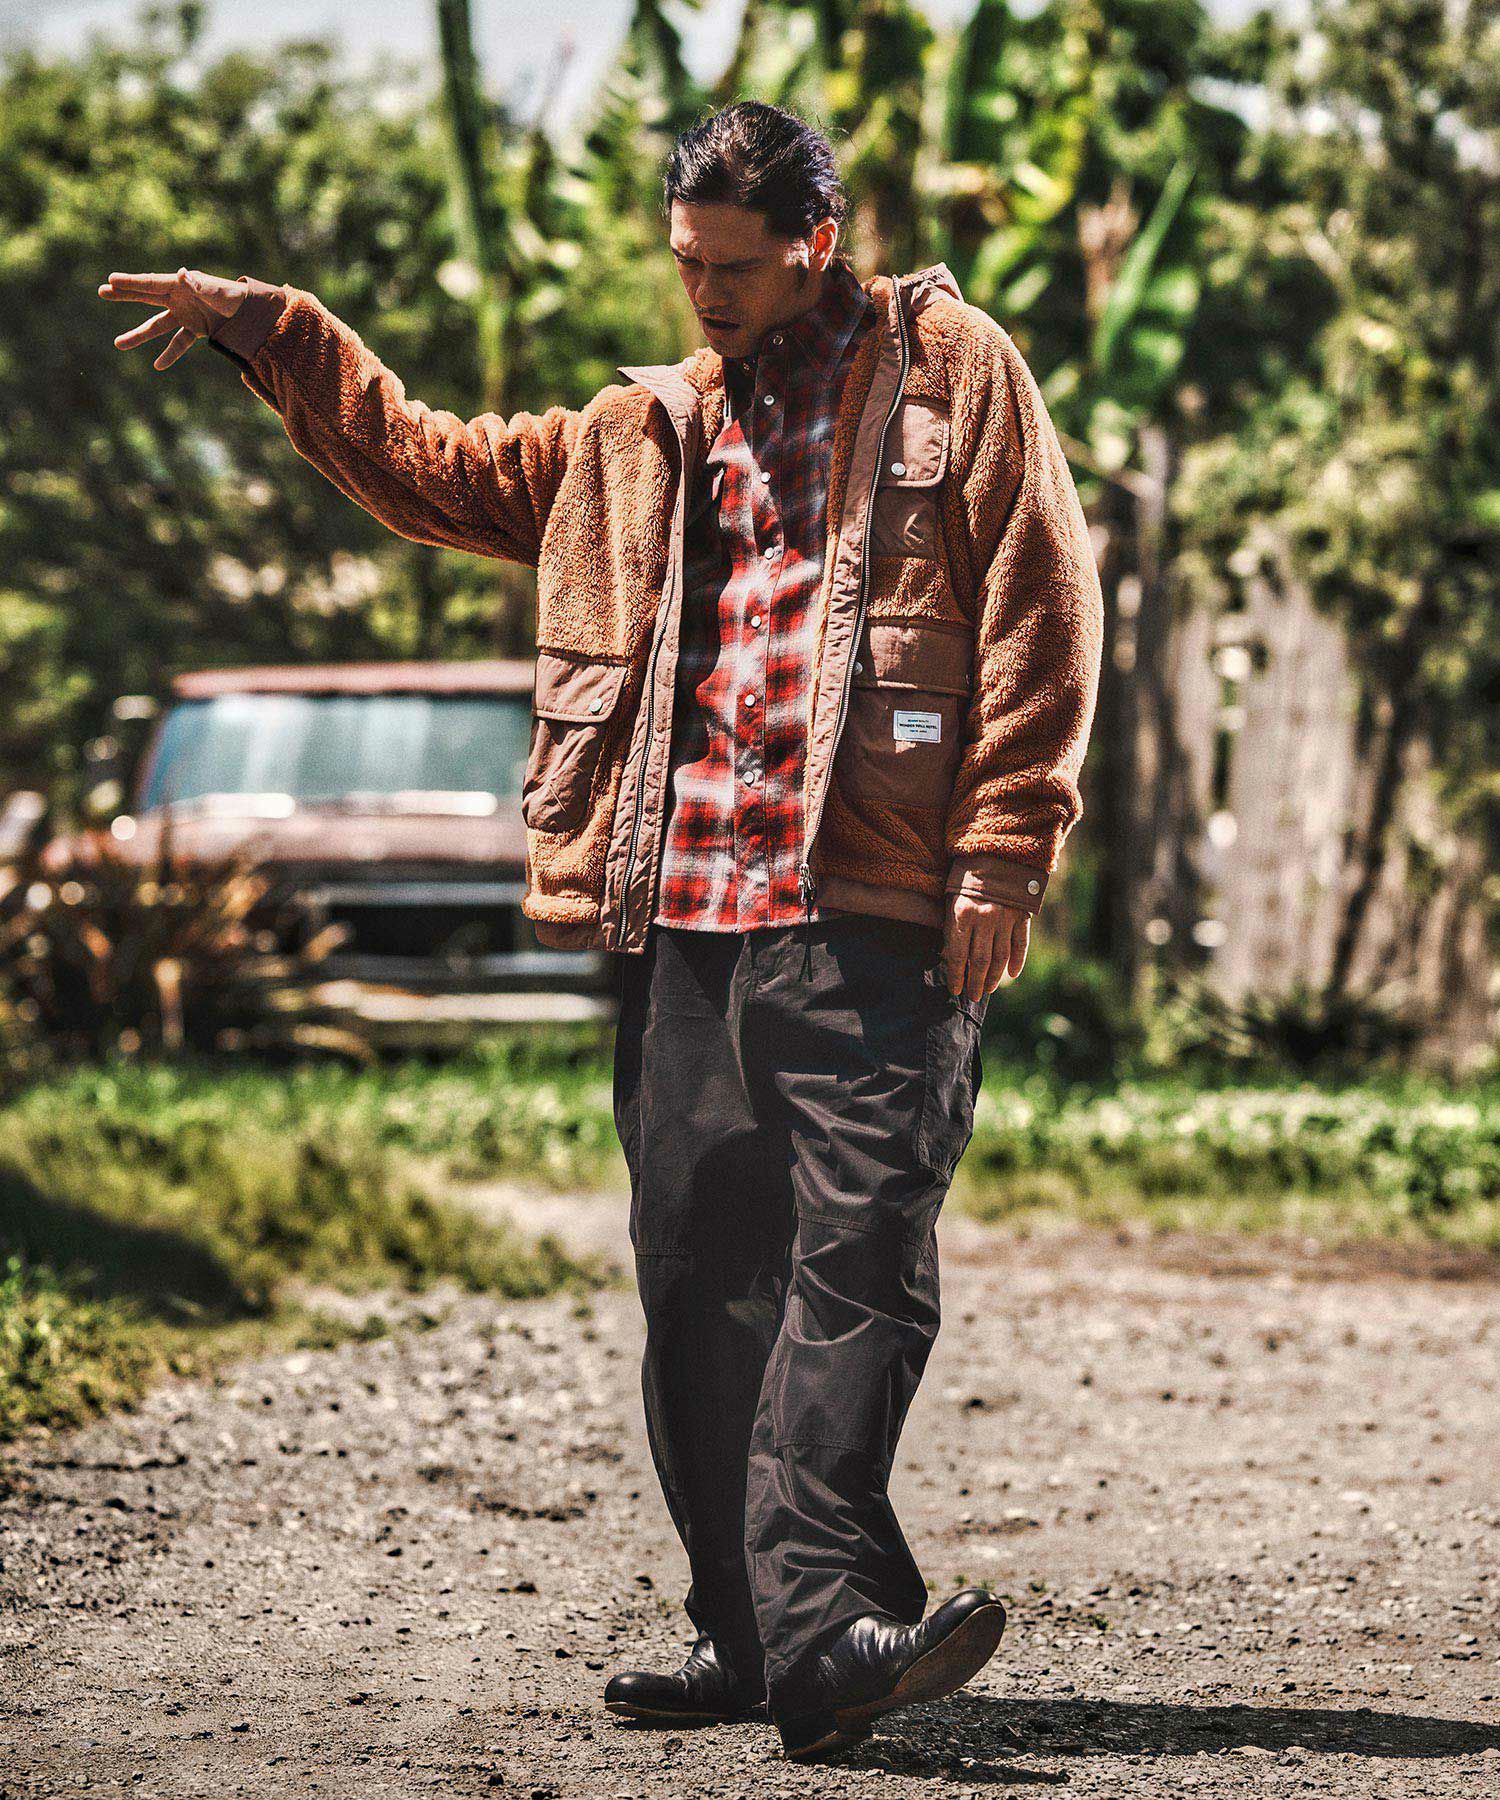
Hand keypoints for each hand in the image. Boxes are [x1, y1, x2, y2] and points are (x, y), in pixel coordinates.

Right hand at [97, 267, 247, 369]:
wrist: (250, 311)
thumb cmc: (233, 296)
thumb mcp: (217, 290)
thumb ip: (199, 285)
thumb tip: (182, 274)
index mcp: (180, 285)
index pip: (151, 283)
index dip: (131, 283)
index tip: (111, 281)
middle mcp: (178, 298)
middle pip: (146, 297)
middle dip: (124, 295)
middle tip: (102, 291)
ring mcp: (184, 314)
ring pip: (157, 325)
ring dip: (139, 335)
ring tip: (118, 344)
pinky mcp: (194, 329)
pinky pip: (178, 342)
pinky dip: (170, 354)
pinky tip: (158, 365)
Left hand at [940, 891, 1028, 1005]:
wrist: (996, 856)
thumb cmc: (966, 881)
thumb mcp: (951, 901)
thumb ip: (951, 929)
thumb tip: (948, 958)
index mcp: (962, 914)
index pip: (957, 954)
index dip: (955, 976)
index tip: (955, 990)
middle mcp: (985, 918)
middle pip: (979, 961)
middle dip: (974, 982)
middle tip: (972, 996)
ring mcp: (1005, 918)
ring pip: (1000, 957)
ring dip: (993, 977)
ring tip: (987, 989)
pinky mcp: (1022, 916)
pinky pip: (1020, 945)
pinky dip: (1017, 962)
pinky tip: (1011, 975)